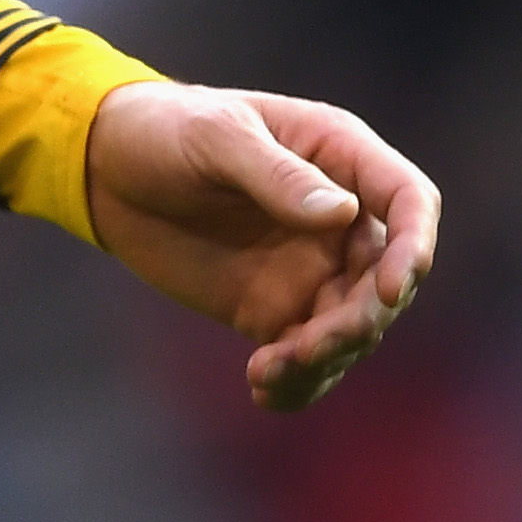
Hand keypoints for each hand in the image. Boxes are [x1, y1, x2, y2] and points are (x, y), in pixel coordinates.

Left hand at [83, 82, 439, 411]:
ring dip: (324, 358)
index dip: (413, 247)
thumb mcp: (216, 139)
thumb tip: (343, 215)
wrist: (107, 168)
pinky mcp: (275, 309)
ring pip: (351, 328)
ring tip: (267, 369)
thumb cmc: (166, 130)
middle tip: (308, 347)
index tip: (390, 292)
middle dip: (359, 321)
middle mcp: (340, 219)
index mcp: (341, 158)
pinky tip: (262, 391)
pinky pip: (306, 355)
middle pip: (386, 280)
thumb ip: (278, 175)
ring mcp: (312, 268)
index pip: (410, 202)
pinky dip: (297, 382)